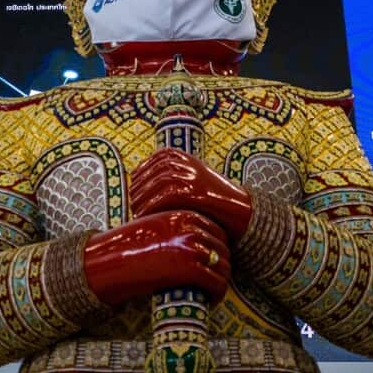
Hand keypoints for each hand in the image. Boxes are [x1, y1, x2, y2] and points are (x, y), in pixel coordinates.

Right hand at [83, 210, 231, 306]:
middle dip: (220, 268)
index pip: (219, 233)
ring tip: (210, 295)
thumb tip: (200, 248)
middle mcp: (192, 228)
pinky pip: (217, 284)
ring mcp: (193, 247)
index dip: (218, 252)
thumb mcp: (156, 227)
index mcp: (185, 215)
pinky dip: (217, 295)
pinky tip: (209, 302)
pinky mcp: (190, 268)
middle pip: (224, 250)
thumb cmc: (129, 248)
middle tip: (211, 284)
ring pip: (224, 269)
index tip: (211, 267)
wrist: (109, 260)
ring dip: (220, 283)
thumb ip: (178, 232)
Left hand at [130, 149, 253, 241]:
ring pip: (155, 185)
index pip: (150, 163)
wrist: (239, 210)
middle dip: (138, 190)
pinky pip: (164, 196)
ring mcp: (190, 175)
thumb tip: (137, 186)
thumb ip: (169, 177)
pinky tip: (145, 217)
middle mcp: (185, 162)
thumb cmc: (209, 200)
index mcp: (182, 156)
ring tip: (137, 213)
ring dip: (142, 200)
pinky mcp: (194, 190)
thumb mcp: (189, 180)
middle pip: (150, 174)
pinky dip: (151, 206)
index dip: (139, 178)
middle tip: (133, 205)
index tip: (133, 192)